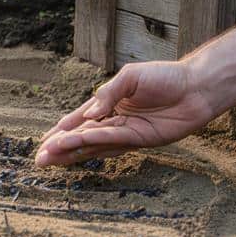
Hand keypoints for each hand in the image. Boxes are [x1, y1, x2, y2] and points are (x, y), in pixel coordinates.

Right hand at [35, 61, 217, 166]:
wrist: (195, 86)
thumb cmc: (165, 77)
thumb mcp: (130, 77)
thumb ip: (107, 94)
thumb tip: (88, 114)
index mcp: (109, 104)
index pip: (79, 121)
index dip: (61, 132)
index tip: (43, 142)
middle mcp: (115, 121)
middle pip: (82, 137)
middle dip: (60, 148)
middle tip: (39, 159)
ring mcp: (127, 132)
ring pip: (93, 144)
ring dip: (72, 151)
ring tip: (51, 157)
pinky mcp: (141, 139)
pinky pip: (113, 141)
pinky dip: (94, 143)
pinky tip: (77, 146)